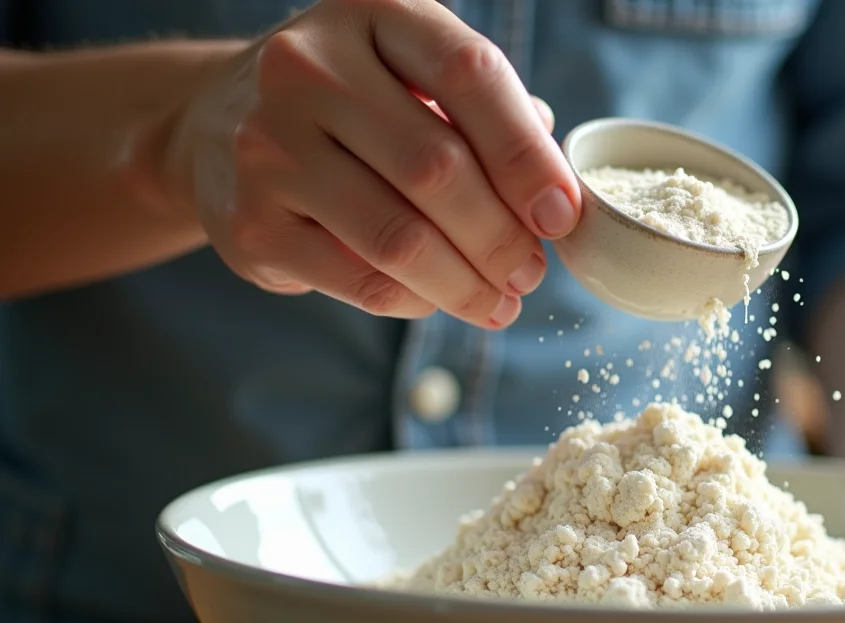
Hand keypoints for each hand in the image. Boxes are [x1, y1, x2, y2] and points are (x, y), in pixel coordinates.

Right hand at [166, 0, 579, 326]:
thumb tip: (553, 192)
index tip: (561, 214)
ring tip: (501, 302)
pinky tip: (440, 300)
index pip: (470, 76)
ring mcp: (269, 145)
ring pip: (401, 237)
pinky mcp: (250, 223)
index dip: (527, 155)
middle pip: (438, 169)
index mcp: (372, 13)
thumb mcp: (410, 74)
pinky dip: (417, 300)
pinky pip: (361, 279)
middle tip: (531, 271)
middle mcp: (308, 67)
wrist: (213, 125)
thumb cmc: (347, 103)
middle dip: (502, 236)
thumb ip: (485, 114)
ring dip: (467, 283)